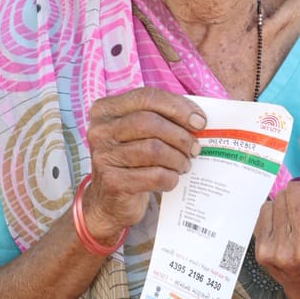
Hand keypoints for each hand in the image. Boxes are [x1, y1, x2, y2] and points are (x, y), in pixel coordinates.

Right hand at [83, 87, 205, 239]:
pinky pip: (154, 175)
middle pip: (150, 122)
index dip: (178, 107)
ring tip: (184, 164)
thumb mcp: (139, 134)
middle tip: (195, 148)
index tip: (200, 122)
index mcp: (106, 109)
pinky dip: (170, 177)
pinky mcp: (112, 182)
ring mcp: (103, 156)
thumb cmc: (132, 161)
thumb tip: (198, 120)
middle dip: (180, 136)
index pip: (147, 97)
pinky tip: (172, 179)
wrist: (110, 201)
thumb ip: (162, 119)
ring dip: (178, 158)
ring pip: (154, 149)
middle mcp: (99, 130)